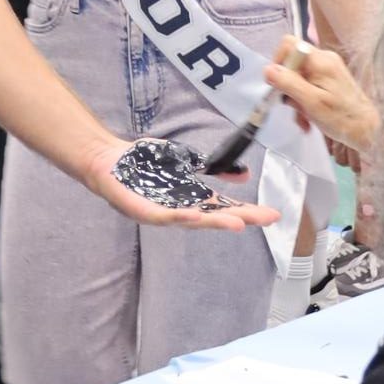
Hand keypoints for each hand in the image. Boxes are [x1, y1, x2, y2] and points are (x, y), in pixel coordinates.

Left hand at [83, 138, 279, 232]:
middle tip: (266, 219)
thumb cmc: (145, 163)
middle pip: (215, 217)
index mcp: (193, 199)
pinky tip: (197, 215)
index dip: (249, 211)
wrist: (108, 160)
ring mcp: (163, 213)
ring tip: (238, 224)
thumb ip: (213, 169)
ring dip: (215, 222)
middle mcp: (181, 210)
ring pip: (193, 221)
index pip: (226, 208)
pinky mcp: (143, 211)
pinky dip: (181, 217)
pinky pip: (164, 217)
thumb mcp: (187, 162)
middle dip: (240, 218)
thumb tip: (245, 174)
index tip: (275, 215)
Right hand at [264, 35, 379, 154]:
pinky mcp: (330, 80)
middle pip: (292, 63)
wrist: (369, 131)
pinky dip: (304, 100)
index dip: (279, 61)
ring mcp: (328, 69)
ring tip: (303, 118)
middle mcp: (324, 59)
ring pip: (298, 76)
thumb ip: (289, 84)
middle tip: (292, 107)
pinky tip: (309, 117)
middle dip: (287, 86)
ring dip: (295, 98)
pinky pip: (308, 84)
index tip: (279, 84)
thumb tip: (267, 70)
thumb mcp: (311, 102)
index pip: (289, 44)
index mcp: (321, 61)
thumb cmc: (343, 119)